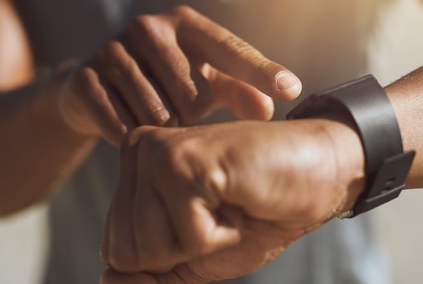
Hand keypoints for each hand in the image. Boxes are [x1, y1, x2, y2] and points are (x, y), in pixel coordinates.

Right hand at [57, 5, 301, 144]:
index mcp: (186, 24)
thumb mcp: (205, 80)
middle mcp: (149, 27)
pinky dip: (131, 136)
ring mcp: (112, 49)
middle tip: (176, 111)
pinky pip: (122, 126)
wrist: (94, 87)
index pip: (231, 51)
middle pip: (193, 99)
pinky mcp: (84, 77)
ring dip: (162, 130)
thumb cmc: (165, 81)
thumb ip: (240, 90)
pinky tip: (126, 126)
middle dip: (190, 118)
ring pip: (158, 116)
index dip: (261, 72)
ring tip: (153, 118)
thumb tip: (269, 111)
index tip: (290, 89)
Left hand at [99, 118, 364, 281]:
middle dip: (183, 250)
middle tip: (220, 211)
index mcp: (134, 168)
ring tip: (228, 201)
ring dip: (204, 241)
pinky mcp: (184, 160)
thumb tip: (105, 280)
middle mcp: (138, 151)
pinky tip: (237, 195)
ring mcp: (158, 152)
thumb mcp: (196, 255)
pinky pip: (187, 236)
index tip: (206, 220)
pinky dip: (221, 233)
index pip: (116, 251)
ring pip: (150, 247)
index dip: (171, 255)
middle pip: (126, 251)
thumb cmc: (257, 212)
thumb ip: (150, 273)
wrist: (317, 175)